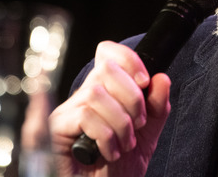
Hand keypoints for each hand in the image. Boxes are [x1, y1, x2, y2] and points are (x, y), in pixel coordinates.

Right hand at [49, 41, 171, 176]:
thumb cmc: (119, 169)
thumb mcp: (147, 135)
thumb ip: (156, 107)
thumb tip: (161, 78)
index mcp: (105, 91)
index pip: (108, 52)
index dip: (128, 59)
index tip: (145, 82)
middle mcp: (83, 96)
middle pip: (106, 68)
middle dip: (131, 97)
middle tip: (138, 124)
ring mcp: (67, 111)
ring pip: (96, 93)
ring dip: (120, 122)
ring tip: (125, 144)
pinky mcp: (56, 129)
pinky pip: (84, 115)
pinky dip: (105, 135)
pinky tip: (109, 152)